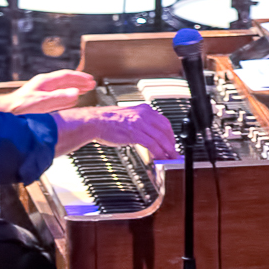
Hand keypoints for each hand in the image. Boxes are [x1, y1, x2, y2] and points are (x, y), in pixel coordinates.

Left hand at [0, 69, 96, 114]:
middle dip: (79, 82)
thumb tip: (76, 93)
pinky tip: (68, 101)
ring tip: (84, 90)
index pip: (66, 76)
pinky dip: (66, 97)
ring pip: (61, 88)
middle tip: (92, 84)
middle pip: (65, 80)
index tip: (91, 80)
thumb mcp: (41, 102)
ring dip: (74, 88)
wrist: (3, 113)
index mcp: (45, 82)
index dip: (80, 77)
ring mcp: (40, 92)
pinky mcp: (38, 100)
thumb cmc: (18, 107)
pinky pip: (57, 96)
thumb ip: (58, 98)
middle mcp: (43, 85)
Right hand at [53, 103, 178, 159]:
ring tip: (170, 158)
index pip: (164, 122)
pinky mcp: (135, 133)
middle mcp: (144, 114)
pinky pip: (152, 145)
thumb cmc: (109, 122)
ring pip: (161, 138)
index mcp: (145, 109)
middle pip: (166, 130)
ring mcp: (140, 123)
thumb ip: (142, 123)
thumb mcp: (130, 116)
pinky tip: (159, 159)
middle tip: (174, 152)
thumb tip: (151, 135)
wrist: (95, 122)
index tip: (172, 142)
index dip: (170, 134)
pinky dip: (158, 153)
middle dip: (171, 143)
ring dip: (168, 150)